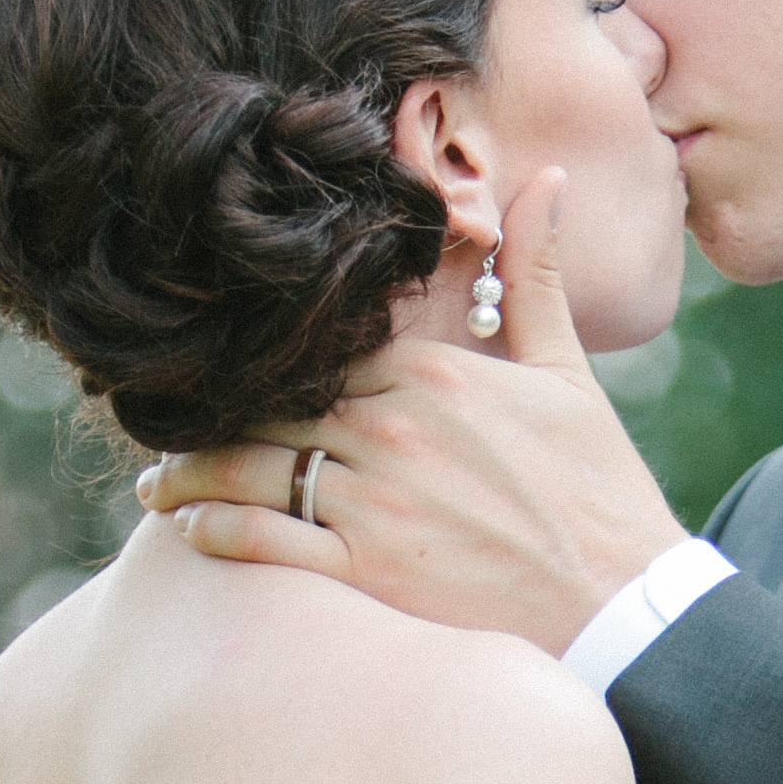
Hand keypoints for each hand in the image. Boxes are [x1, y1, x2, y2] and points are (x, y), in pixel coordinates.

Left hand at [137, 171, 687, 655]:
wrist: (624, 605)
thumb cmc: (600, 494)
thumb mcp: (570, 376)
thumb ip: (535, 277)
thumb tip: (542, 178)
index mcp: (434, 373)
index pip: (321, 349)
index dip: (267, 359)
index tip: (224, 364)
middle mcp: (394, 427)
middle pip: (272, 405)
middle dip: (212, 416)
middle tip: (164, 423)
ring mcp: (376, 499)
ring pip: (252, 468)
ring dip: (190, 474)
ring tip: (158, 484)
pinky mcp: (369, 568)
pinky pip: (266, 537)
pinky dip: (216, 529)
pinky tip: (189, 528)